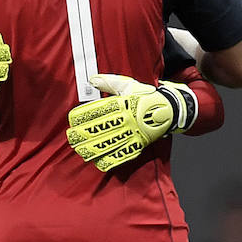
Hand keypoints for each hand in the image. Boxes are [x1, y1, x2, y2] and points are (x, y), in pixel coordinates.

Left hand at [66, 74, 196, 171]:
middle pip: (100, 128)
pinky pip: (123, 153)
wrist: (169, 108)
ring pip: (109, 143)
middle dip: (83, 134)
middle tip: (71, 137)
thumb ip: (109, 82)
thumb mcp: (128, 85)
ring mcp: (133, 133)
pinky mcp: (139, 143)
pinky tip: (99, 162)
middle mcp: (126, 119)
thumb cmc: (146, 96)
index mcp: (122, 104)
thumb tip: (92, 80)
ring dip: (93, 148)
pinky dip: (111, 159)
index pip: (98, 111)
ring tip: (80, 150)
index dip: (83, 117)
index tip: (72, 120)